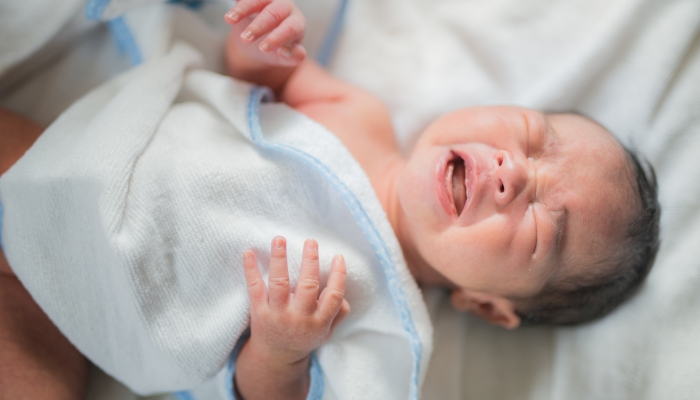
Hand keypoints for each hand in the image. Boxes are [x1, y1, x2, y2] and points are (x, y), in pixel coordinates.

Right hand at [225, 0, 306, 65]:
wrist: (261, 41)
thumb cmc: (276, 49)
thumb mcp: (284, 57)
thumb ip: (290, 57)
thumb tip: (289, 53)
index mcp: (296, 23)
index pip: (290, 28)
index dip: (278, 37)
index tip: (263, 48)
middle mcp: (285, 8)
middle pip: (274, 13)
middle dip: (259, 25)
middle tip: (245, 39)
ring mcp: (268, 0)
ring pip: (257, 0)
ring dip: (243, 8)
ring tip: (229, 19)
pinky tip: (232, 2)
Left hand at [243, 236, 349, 364]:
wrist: (275, 356)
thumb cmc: (304, 336)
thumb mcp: (326, 331)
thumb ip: (338, 313)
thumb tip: (343, 295)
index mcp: (319, 322)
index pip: (333, 296)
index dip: (338, 275)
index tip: (338, 256)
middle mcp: (299, 318)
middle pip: (307, 286)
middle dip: (310, 261)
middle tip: (311, 241)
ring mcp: (278, 314)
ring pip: (280, 283)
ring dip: (279, 259)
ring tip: (279, 239)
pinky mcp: (258, 311)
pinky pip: (254, 288)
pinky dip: (250, 270)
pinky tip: (248, 253)